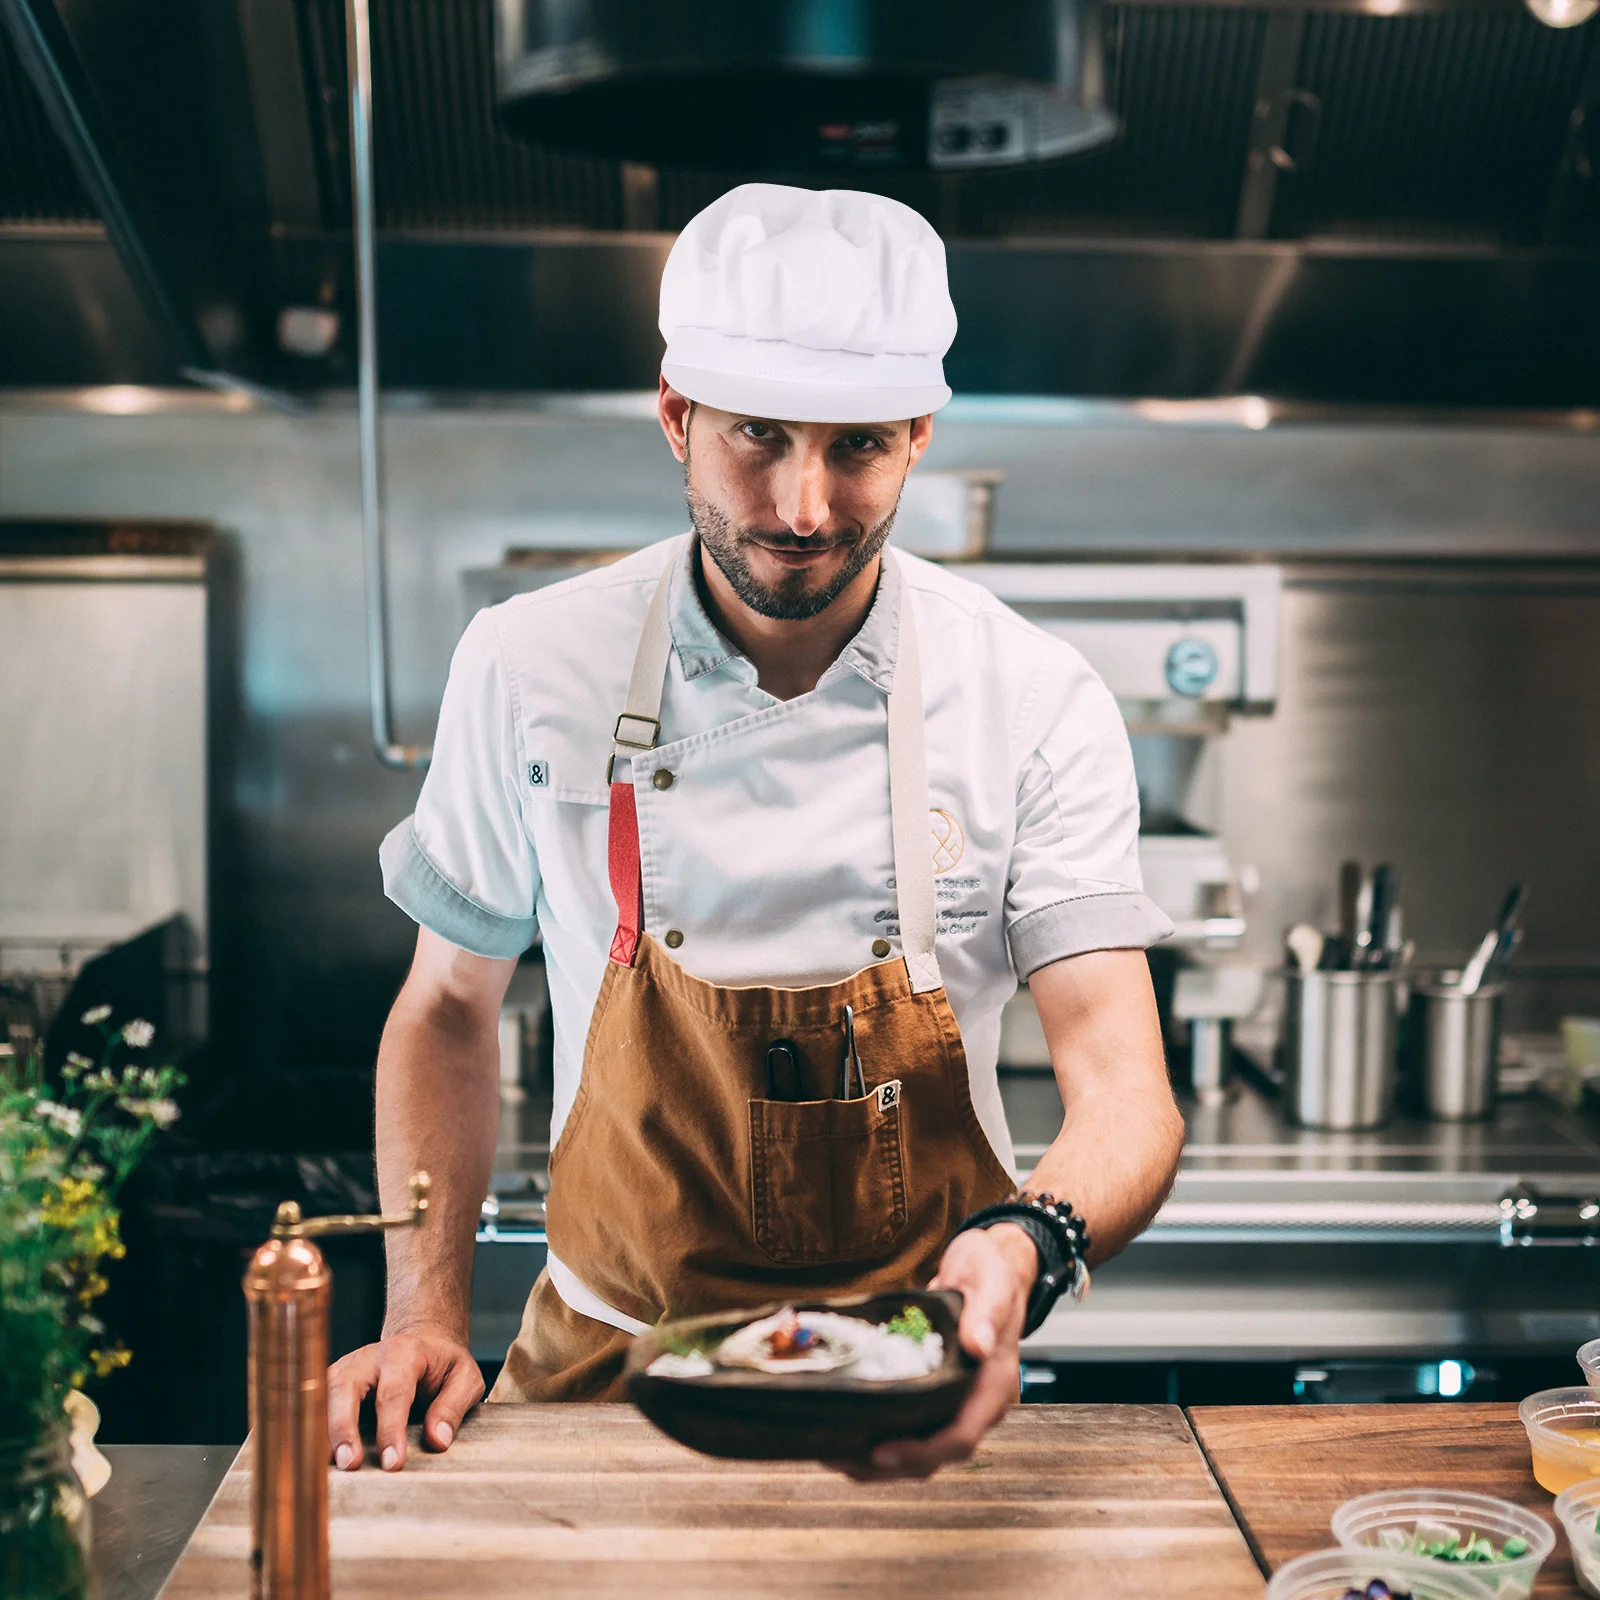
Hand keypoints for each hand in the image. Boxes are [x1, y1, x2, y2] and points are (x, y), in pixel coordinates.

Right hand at [327, 1326, 483, 1471]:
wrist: (422, 1341)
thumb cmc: (443, 1364)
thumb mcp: (465, 1378)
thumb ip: (453, 1407)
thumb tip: (437, 1440)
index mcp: (405, 1353)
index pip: (393, 1393)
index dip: (390, 1429)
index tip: (393, 1463)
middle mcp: (370, 1357)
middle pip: (346, 1386)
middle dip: (343, 1426)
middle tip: (349, 1464)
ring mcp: (347, 1367)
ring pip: (324, 1393)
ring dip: (323, 1430)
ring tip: (329, 1467)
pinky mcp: (334, 1382)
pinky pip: (316, 1403)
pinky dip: (313, 1429)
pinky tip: (316, 1457)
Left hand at [832, 1223, 1034, 1481]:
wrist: (992, 1265)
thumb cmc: (992, 1271)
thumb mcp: (991, 1281)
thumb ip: (987, 1313)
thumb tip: (978, 1345)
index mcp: (993, 1384)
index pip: (961, 1436)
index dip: (922, 1451)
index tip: (881, 1451)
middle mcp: (976, 1401)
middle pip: (935, 1453)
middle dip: (889, 1464)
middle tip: (841, 1457)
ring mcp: (956, 1399)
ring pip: (920, 1446)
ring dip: (878, 1459)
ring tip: (834, 1452)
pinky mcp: (936, 1390)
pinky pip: (911, 1424)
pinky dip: (880, 1432)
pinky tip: (847, 1428)